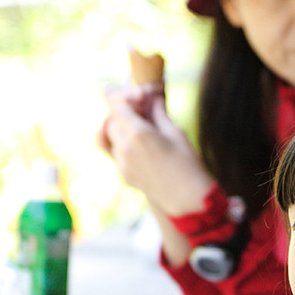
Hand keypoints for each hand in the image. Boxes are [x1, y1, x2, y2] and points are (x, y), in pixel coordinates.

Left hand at [97, 85, 211, 215]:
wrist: (187, 200)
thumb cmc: (187, 164)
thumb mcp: (176, 132)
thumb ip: (157, 112)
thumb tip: (151, 94)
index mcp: (139, 134)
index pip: (118, 106)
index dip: (127, 97)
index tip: (140, 97)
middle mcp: (125, 148)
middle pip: (110, 120)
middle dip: (122, 112)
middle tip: (140, 111)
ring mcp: (121, 163)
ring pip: (107, 136)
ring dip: (117, 127)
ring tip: (134, 128)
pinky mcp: (123, 174)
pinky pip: (114, 152)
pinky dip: (122, 144)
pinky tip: (140, 147)